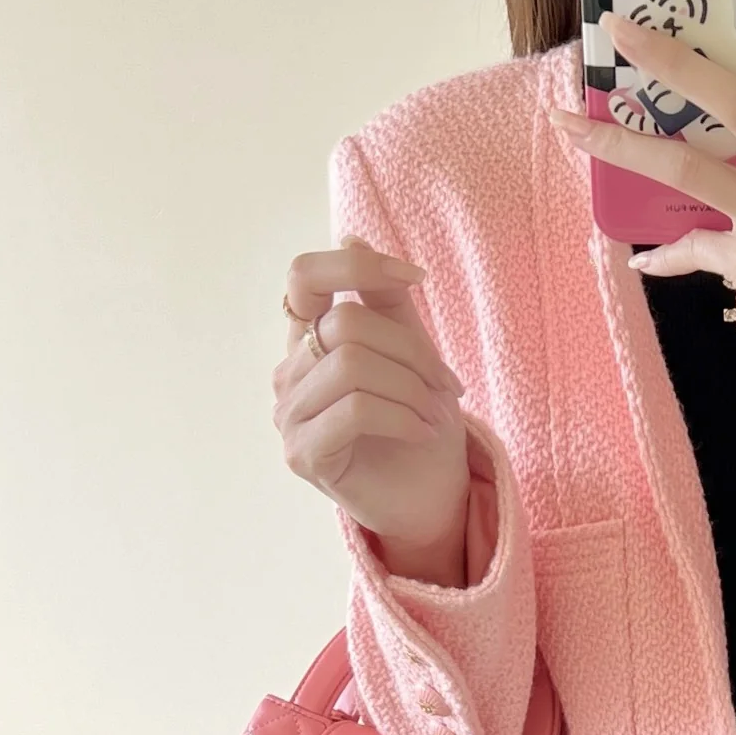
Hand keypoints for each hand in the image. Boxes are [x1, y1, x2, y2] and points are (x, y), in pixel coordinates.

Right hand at [272, 238, 470, 551]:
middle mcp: (289, 373)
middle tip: (446, 386)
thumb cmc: (419, 425)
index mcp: (308, 340)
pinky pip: (355, 409)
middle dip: (412, 351)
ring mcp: (289, 415)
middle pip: (346, 324)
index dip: (358, 265)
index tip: (416, 278)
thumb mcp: (410, 352)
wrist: (429, 499)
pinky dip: (403, 416)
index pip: (305, 276)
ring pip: (351, 364)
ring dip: (411, 388)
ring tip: (436, 414)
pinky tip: (422, 432)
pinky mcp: (304, 453)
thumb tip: (350, 235)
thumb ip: (384, 301)